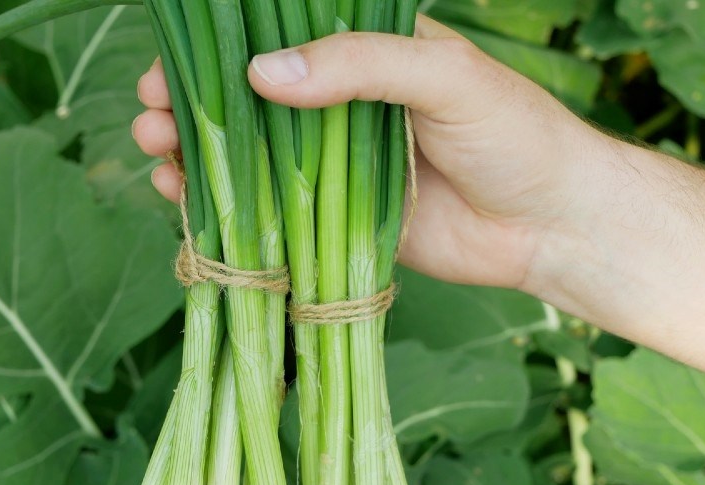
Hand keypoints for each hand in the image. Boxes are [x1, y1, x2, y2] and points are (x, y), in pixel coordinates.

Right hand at [132, 15, 605, 289]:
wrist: (554, 225)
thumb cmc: (515, 134)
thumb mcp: (443, 77)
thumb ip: (358, 66)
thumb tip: (261, 72)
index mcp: (368, 55)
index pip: (278, 38)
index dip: (220, 48)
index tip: (171, 62)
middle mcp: (344, 107)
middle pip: (250, 100)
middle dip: (193, 105)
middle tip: (150, 113)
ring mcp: (336, 168)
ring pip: (250, 157)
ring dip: (196, 155)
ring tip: (155, 152)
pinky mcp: (339, 223)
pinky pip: (271, 214)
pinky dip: (226, 209)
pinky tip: (185, 201)